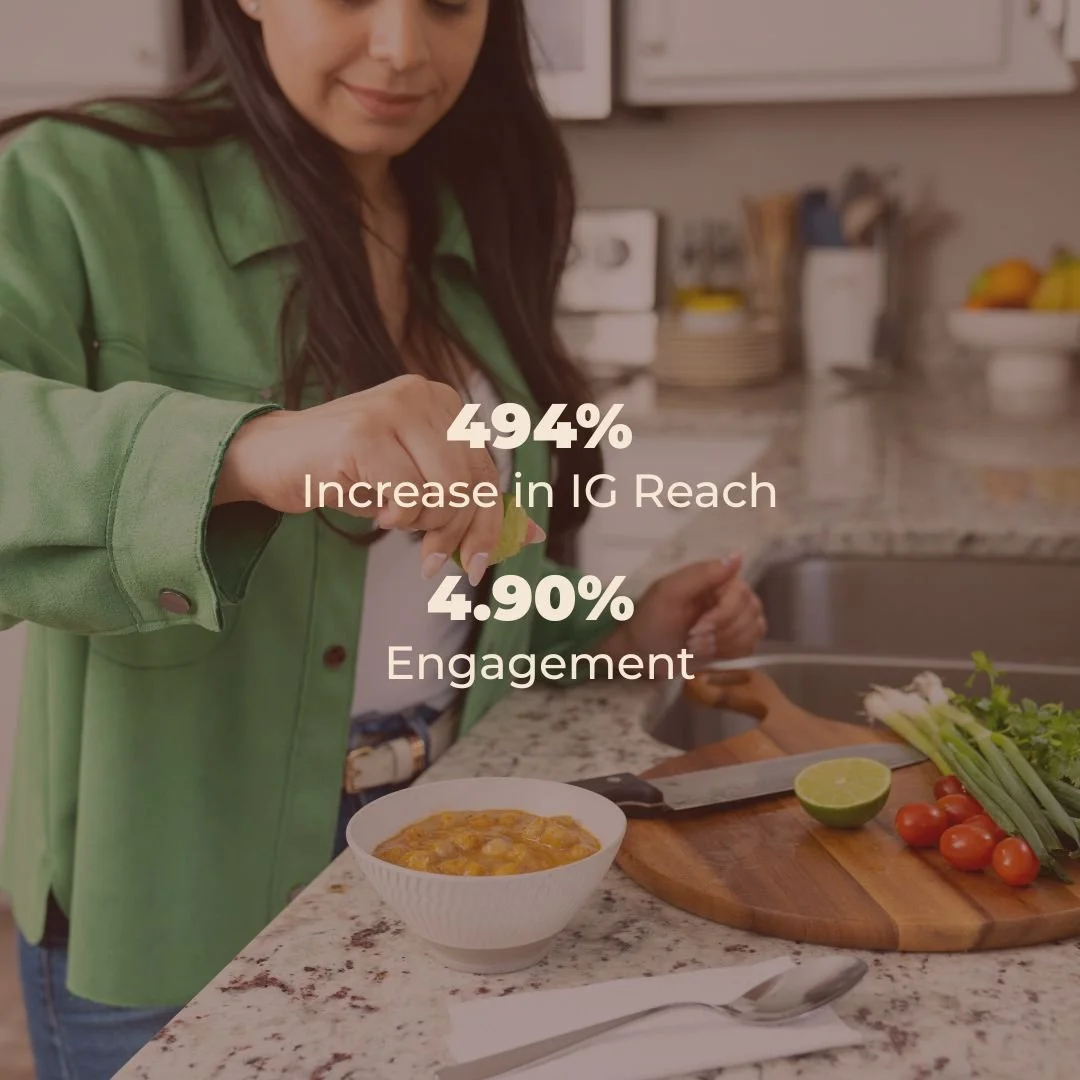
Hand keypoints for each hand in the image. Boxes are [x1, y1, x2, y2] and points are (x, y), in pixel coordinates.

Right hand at [213, 374, 540, 583]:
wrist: (271, 458)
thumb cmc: (346, 472)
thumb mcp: (416, 485)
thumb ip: (469, 503)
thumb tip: (531, 536)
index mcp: (443, 402)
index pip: (488, 471)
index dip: (488, 524)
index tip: (477, 562)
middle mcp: (423, 395)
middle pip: (471, 484)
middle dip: (455, 533)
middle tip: (432, 561)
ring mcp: (392, 409)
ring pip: (444, 492)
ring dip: (423, 524)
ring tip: (395, 520)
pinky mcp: (363, 433)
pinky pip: (407, 497)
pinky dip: (397, 517)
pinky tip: (377, 510)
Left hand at [598, 554, 765, 669]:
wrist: (642, 653)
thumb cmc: (650, 620)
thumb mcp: (669, 593)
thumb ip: (703, 574)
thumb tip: (738, 555)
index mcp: (716, 579)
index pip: (741, 594)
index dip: (723, 616)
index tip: (697, 628)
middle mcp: (730, 595)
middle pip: (750, 614)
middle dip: (719, 632)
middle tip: (690, 638)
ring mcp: (735, 618)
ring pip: (752, 631)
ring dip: (722, 644)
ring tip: (694, 645)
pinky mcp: (735, 640)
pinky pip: (750, 646)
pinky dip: (729, 653)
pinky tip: (707, 652)